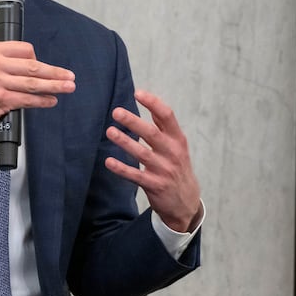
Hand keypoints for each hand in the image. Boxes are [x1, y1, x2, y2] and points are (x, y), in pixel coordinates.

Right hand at [0, 41, 75, 141]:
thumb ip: (3, 63)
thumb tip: (30, 68)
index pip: (25, 49)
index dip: (38, 59)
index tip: (46, 67)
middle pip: (33, 66)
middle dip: (55, 73)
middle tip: (69, 76)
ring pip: (34, 83)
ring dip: (54, 86)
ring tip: (67, 87)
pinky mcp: (0, 99)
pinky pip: (28, 100)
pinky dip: (42, 101)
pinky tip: (50, 101)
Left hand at [105, 90, 202, 232]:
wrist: (186, 201)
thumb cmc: (176, 165)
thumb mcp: (176, 144)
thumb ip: (163, 125)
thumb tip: (149, 101)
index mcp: (177, 139)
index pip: (167, 117)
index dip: (153, 103)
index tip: (137, 93)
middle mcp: (173, 153)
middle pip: (152, 134)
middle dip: (134, 122)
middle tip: (116, 112)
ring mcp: (164, 170)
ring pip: (143, 154)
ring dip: (125, 142)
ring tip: (109, 131)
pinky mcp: (155, 185)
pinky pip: (136, 176)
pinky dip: (122, 169)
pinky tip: (109, 161)